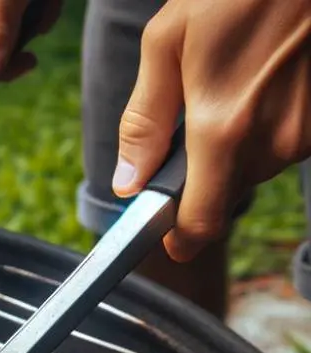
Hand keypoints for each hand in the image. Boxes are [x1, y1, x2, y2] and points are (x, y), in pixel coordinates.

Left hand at [113, 0, 310, 260]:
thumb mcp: (168, 42)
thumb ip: (145, 120)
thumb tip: (128, 179)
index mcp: (222, 129)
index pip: (202, 221)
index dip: (180, 238)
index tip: (168, 240)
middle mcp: (271, 141)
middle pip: (226, 187)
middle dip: (205, 166)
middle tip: (199, 108)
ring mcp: (306, 132)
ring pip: (257, 161)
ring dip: (239, 137)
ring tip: (239, 76)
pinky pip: (287, 137)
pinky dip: (270, 118)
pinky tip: (267, 74)